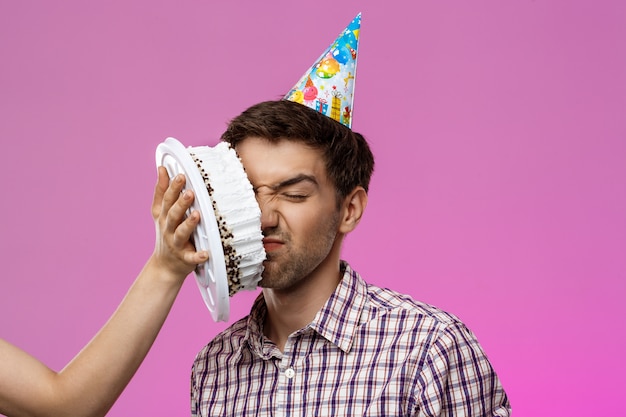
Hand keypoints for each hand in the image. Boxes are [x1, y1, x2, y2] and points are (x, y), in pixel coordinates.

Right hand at [150, 166, 208, 281]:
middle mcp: (168, 229)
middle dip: (180, 203)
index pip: (167, 200)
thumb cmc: (166, 233)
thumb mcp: (160, 212)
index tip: (181, 175)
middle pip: (173, 214)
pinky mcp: (185, 258)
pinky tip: (205, 253)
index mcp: (164, 216)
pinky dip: (197, 256)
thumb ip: (161, 191)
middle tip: (190, 192)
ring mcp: (175, 244)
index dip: (173, 187)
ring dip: (188, 224)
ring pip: (181, 233)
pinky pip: (191, 257)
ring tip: (197, 215)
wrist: (165, 265)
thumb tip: (162, 168)